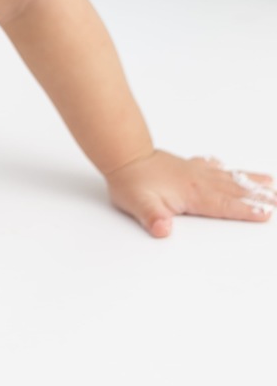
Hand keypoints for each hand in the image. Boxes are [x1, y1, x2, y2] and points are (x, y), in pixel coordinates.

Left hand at [105, 149, 276, 237]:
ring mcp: (193, 172)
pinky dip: (223, 168)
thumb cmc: (131, 181)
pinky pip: (211, 166)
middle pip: (234, 190)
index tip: (265, 213)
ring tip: (269, 183)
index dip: (245, 210)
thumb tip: (162, 230)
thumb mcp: (138, 204)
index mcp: (192, 193)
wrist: (123, 155)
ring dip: (249, 181)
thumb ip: (152, 218)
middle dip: (258, 196)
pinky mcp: (185, 166)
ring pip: (227, 177)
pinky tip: (226, 166)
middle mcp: (198, 180)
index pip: (224, 205)